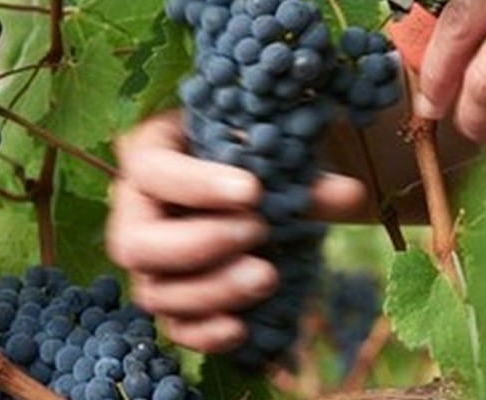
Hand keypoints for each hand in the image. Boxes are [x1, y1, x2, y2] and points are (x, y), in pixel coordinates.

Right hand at [106, 111, 365, 352]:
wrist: (245, 179)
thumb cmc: (247, 153)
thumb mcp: (268, 152)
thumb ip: (303, 175)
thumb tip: (351, 195)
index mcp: (150, 156)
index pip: (153, 170)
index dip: (196, 185)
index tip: (253, 190)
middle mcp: (137, 214)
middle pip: (135, 243)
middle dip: (199, 244)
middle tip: (258, 231)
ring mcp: (150, 264)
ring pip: (155, 292)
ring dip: (211, 290)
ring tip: (267, 275)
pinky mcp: (170, 299)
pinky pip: (173, 328)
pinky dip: (205, 334)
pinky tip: (242, 328)